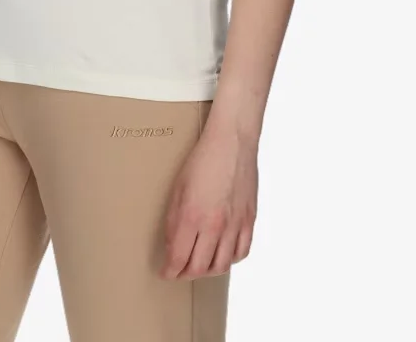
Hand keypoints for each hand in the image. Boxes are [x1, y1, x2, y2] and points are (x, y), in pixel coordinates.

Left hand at [159, 122, 257, 278]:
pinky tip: (223, 255)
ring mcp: (235, 224)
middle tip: (179, 271)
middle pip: (199, 268)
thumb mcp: (178, 188)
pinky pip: (242, 252)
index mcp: (193, 216)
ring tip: (199, 266)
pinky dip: (230, 260)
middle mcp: (215, 225)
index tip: (165, 273)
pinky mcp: (250, 220)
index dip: (170, 271)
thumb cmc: (202, 159)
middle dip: (185, 274)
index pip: (179, 258)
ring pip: (222, 265)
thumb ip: (174, 220)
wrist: (232, 141)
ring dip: (207, 271)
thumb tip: (172, 244)